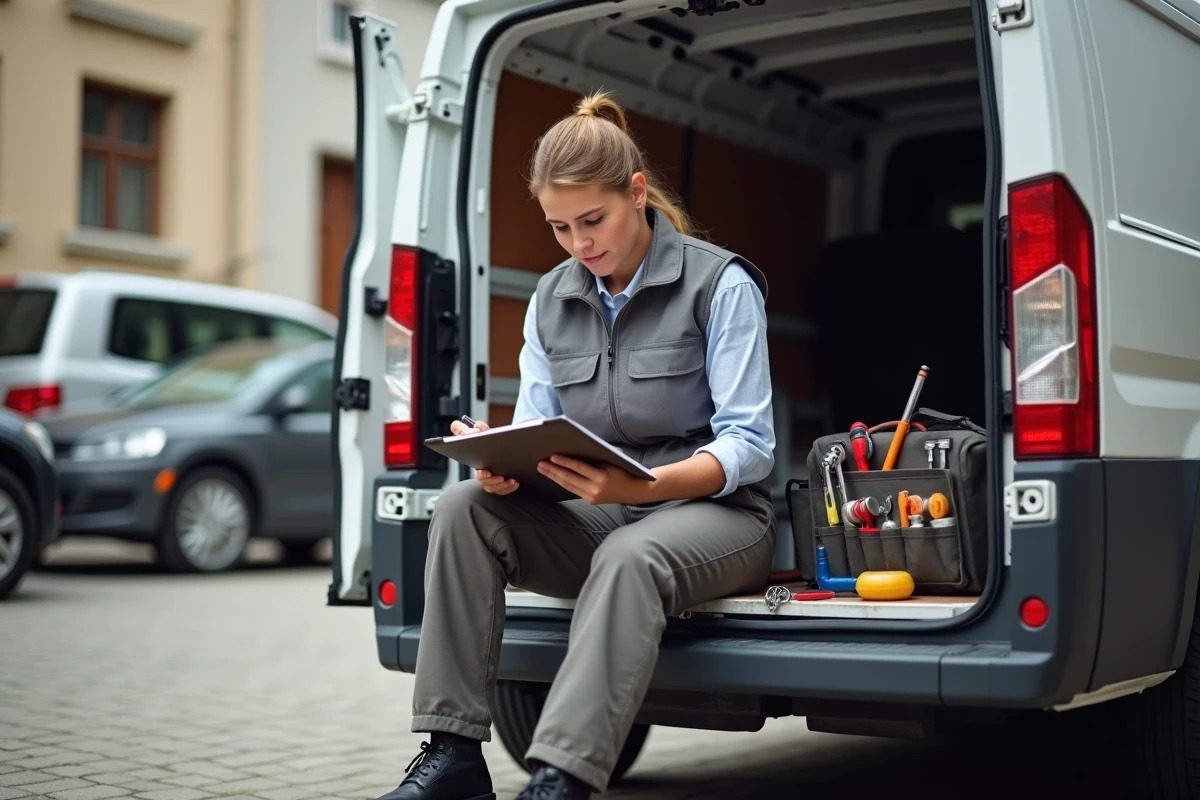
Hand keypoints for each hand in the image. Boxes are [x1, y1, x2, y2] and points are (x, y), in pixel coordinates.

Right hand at [449, 419, 519, 495]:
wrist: (504, 446)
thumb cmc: (490, 441)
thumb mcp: (485, 433)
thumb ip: (480, 429)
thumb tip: (477, 427)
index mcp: (478, 462)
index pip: (476, 471)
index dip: (481, 474)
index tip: (486, 472)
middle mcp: (483, 473)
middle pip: (485, 482)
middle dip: (493, 481)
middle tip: (501, 477)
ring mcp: (491, 480)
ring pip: (493, 488)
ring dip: (502, 486)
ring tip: (512, 480)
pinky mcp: (499, 484)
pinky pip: (502, 490)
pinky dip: (508, 488)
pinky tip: (515, 483)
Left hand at [537, 454, 652, 504]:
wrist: (636, 491)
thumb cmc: (624, 470)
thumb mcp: (612, 461)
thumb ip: (595, 458)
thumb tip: (573, 449)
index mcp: (602, 477)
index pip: (579, 468)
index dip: (565, 462)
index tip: (552, 456)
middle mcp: (596, 489)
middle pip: (570, 478)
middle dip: (553, 470)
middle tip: (540, 463)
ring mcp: (592, 497)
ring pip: (568, 485)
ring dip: (554, 477)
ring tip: (542, 469)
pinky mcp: (590, 501)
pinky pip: (573, 490)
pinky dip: (562, 482)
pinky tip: (554, 476)